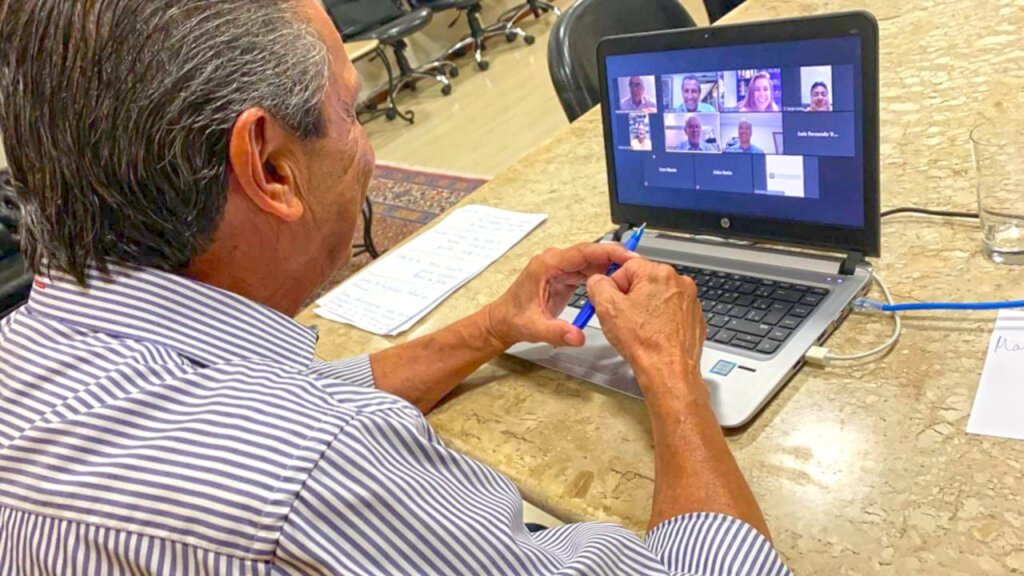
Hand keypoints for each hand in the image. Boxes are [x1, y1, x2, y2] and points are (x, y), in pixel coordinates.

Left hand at [484, 243, 637, 348]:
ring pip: (590, 262)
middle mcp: (554, 262)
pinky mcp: (563, 277)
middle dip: (614, 259)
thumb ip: (557, 332)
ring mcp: (559, 268)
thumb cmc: (513, 320)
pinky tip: (615, 285)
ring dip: (609, 268)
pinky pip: (587, 272)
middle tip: (636, 267)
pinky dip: (601, 277)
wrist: (502, 322)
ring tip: (631, 277)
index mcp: (547, 265)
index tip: (627, 255)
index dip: (607, 252)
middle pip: (590, 254)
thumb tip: (578, 337)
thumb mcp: (535, 328)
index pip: (583, 252)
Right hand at [585, 259, 705, 391]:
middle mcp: (678, 282)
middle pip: (644, 281)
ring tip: (639, 329)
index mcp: (658, 273)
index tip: (611, 301)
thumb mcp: (607, 309)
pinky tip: (653, 334)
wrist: (669, 370)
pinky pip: (672, 312)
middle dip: (630, 297)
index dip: (614, 285)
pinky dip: (661, 320)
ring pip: (658, 297)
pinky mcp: (694, 317)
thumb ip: (598, 286)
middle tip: (623, 318)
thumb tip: (598, 281)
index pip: (627, 267)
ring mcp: (689, 300)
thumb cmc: (645, 343)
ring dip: (646, 309)